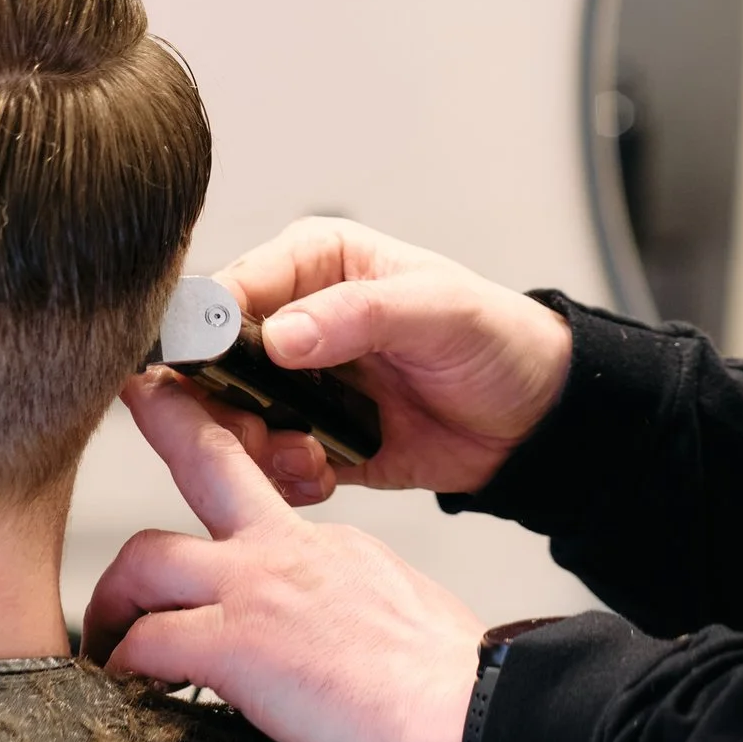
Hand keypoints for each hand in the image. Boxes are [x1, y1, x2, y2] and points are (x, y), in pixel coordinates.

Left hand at [83, 374, 484, 741]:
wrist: (470, 709)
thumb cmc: (451, 684)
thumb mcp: (398, 611)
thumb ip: (348, 604)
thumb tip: (326, 639)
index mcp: (331, 542)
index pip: (260, 505)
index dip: (226, 492)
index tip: (207, 477)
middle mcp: (287, 548)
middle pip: (204, 463)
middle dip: (165, 425)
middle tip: (137, 407)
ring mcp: (256, 588)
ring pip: (145, 557)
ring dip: (112, 599)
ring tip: (105, 637)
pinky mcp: (234, 643)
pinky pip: (145, 643)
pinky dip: (123, 665)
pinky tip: (126, 687)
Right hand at [202, 218, 572, 503]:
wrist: (533, 417)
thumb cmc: (496, 337)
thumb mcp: (438, 309)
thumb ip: (359, 314)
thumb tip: (282, 335)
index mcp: (315, 262)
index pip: (231, 287)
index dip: (208, 331)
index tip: (212, 371)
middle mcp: (296, 320)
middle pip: (213, 363)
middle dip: (227, 407)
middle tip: (268, 431)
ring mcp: (301, 383)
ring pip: (231, 420)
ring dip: (256, 449)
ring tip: (306, 458)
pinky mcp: (314, 438)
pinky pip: (268, 465)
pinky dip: (284, 479)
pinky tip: (323, 476)